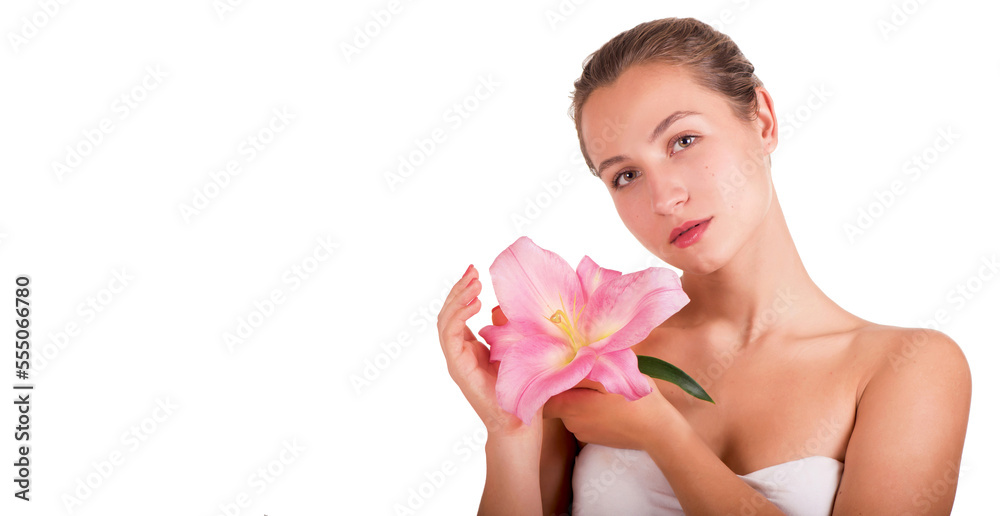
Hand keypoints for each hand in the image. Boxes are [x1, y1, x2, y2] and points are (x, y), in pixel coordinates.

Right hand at [437, 265, 540, 437]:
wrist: (519, 422)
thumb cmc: (521, 388)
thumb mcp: (517, 347)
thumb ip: (508, 328)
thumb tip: (509, 303)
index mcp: (471, 348)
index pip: (459, 313)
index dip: (464, 292)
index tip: (476, 272)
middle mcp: (460, 353)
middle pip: (448, 313)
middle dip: (458, 289)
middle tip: (472, 270)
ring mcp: (457, 361)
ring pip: (445, 322)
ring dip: (457, 299)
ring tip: (473, 283)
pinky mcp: (459, 368)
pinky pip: (450, 337)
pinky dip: (458, 316)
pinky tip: (473, 303)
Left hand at [544, 376, 674, 450]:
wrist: (657, 431)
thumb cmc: (635, 401)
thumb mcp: (611, 375)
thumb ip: (584, 367)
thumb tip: (564, 358)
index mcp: (569, 406)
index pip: (542, 396)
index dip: (547, 383)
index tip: (558, 371)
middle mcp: (570, 422)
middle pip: (557, 401)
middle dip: (567, 388)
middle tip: (586, 375)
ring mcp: (581, 433)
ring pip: (571, 410)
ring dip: (580, 399)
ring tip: (601, 390)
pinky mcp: (593, 438)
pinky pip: (583, 420)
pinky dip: (590, 411)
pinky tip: (608, 406)